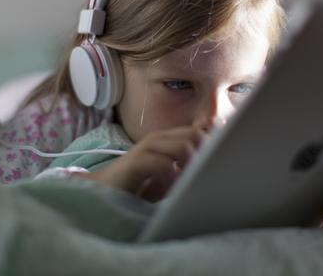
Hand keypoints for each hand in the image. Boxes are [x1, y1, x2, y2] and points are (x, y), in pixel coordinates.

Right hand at [84, 126, 205, 201]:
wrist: (106, 191)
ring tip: (189, 183)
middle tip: (204, 175)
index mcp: (169, 139)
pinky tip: (172, 190)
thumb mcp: (169, 176)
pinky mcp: (136, 162)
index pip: (200, 131)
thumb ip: (188, 166)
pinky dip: (172, 178)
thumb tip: (214, 164)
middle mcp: (159, 139)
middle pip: (196, 135)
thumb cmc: (141, 186)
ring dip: (191, 166)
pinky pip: (163, 164)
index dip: (212, 146)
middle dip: (205, 154)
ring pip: (183, 146)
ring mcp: (147, 148)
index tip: (216, 165)